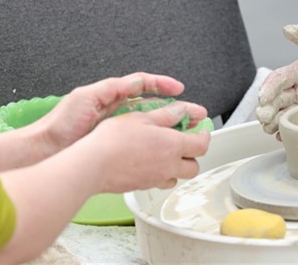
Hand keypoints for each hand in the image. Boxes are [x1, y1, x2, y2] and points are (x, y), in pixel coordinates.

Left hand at [37, 72, 202, 153]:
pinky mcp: (113, 144)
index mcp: (111, 94)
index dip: (162, 85)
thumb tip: (136, 83)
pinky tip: (163, 148)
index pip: (143, 84)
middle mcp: (116, 109)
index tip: (179, 89)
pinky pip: (138, 141)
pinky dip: (153, 143)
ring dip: (168, 125)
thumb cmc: (60, 123)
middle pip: (152, 105)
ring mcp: (116, 128)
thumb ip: (113, 88)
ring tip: (186, 130)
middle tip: (194, 112)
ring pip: (149, 123)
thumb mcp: (87, 96)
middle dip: (175, 107)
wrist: (45, 149)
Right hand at [82, 100, 210, 192]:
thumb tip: (182, 111)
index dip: (204, 136)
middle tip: (186, 144)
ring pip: (177, 177)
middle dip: (193, 155)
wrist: (93, 165)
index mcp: (173, 146)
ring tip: (167, 155)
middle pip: (194, 167)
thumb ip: (166, 115)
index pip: (201, 145)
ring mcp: (155, 179)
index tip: (201, 131)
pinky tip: (149, 164)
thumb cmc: (114, 140)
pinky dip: (161, 174)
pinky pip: (159, 182)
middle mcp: (168, 166)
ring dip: (177, 167)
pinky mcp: (142, 186)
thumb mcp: (142, 118)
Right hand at [256, 25, 297, 134]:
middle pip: (276, 100)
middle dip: (267, 109)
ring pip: (284, 115)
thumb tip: (288, 30)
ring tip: (271, 129)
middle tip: (264, 118)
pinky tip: (284, 137)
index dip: (268, 88)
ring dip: (274, 122)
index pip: (278, 79)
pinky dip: (290, 133)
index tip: (263, 98)